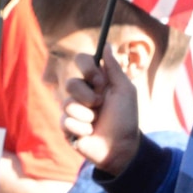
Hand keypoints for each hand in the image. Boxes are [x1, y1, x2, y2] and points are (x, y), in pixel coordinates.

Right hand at [62, 49, 141, 174]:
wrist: (121, 147)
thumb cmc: (126, 118)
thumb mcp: (125, 90)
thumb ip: (114, 68)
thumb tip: (107, 45)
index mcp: (96, 81)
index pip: (81, 61)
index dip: (87, 68)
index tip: (99, 80)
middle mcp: (83, 93)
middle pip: (70, 83)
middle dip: (86, 96)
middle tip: (99, 105)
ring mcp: (74, 110)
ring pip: (67, 103)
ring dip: (86, 115)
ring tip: (96, 123)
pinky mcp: (68, 126)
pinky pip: (66, 121)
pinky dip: (81, 128)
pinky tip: (90, 133)